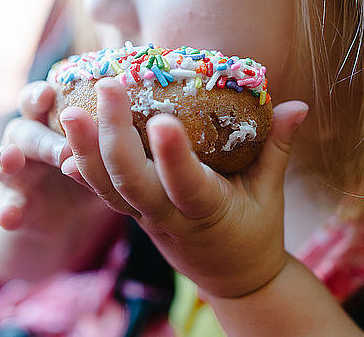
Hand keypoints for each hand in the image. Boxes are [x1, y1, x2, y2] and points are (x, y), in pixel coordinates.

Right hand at [0, 81, 122, 280]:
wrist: (62, 209)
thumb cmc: (91, 162)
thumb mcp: (103, 143)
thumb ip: (117, 125)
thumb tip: (162, 105)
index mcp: (51, 119)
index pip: (40, 99)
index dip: (41, 94)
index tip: (50, 92)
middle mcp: (29, 139)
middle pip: (24, 128)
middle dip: (39, 135)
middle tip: (61, 148)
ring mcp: (17, 172)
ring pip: (2, 160)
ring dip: (5, 159)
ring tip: (10, 161)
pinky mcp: (14, 203)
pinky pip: (6, 206)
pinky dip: (6, 211)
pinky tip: (10, 217)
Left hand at [59, 77, 307, 297]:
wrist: (232, 278)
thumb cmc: (255, 232)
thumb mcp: (270, 194)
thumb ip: (278, 147)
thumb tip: (300, 105)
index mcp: (208, 212)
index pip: (187, 185)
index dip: (174, 157)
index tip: (163, 119)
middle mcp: (169, 217)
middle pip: (132, 182)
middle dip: (114, 136)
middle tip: (107, 86)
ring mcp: (146, 218)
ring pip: (108, 189)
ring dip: (85, 150)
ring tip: (69, 110)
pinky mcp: (134, 215)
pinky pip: (103, 194)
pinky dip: (82, 171)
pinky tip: (63, 143)